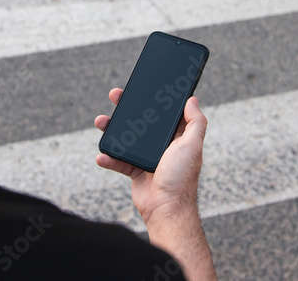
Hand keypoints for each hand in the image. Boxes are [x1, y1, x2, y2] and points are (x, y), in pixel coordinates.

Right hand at [94, 88, 207, 225]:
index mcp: (177, 137)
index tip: (143, 87)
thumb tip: (193, 99)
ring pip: (126, 138)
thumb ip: (196, 123)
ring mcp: (147, 157)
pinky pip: (118, 160)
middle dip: (127, 109)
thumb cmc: (181, 178)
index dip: (154, 99)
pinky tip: (102, 155)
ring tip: (101, 121)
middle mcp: (162, 145)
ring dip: (112, 129)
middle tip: (116, 96)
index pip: (164, 113)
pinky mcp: (135, 171)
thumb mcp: (192, 146)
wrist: (165, 209)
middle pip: (142, 122)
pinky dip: (109, 157)